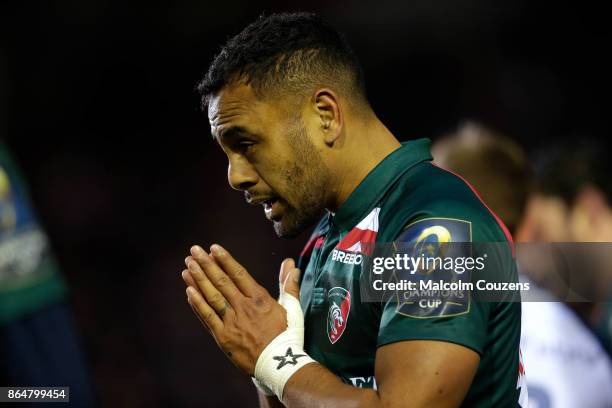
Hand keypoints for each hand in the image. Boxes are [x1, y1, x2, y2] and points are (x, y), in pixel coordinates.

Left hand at [181, 244, 300, 374]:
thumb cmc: (288, 336)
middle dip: (206, 265)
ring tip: (188, 266)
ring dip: (198, 280)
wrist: (279, 366)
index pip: (238, 274)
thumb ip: (289, 285)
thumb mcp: (292, 308)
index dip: (225, 260)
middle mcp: (244, 308)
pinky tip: (189, 291)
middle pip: (221, 282)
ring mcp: (232, 322)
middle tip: (194, 250)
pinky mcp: (223, 337)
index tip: (213, 248)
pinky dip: (197, 304)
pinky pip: (207, 317)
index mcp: (260, 299)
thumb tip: (292, 264)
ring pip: (212, 297)